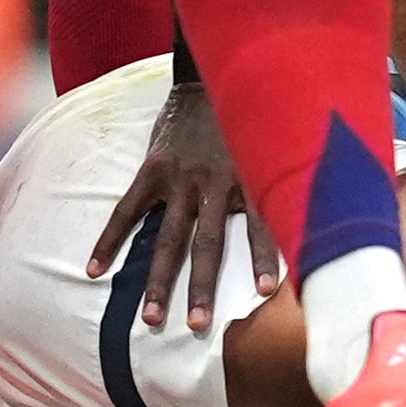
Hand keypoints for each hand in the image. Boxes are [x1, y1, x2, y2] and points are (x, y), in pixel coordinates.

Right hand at [86, 83, 281, 329]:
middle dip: (203, 287)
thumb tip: (312, 227)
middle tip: (198, 326)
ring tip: (151, 317)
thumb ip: (282, 189)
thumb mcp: (273, 153)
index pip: (259, 226)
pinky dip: (109, 240)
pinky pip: (127, 210)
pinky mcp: (152, 169)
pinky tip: (94, 269)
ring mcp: (179, 178)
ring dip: (159, 279)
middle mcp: (213, 183)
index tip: (265, 293)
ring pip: (167, 237)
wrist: (209, 80)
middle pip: (207, 245)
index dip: (262, 258)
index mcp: (249, 180)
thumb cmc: (249, 127)